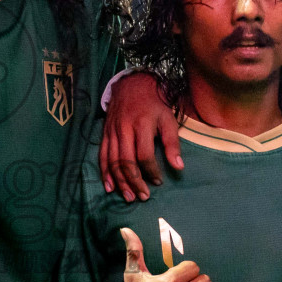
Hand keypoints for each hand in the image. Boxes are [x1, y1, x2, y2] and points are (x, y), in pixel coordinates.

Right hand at [101, 73, 180, 202]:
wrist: (131, 84)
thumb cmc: (154, 103)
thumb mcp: (168, 118)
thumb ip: (172, 143)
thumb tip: (178, 167)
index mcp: (142, 124)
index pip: (144, 154)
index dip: (151, 171)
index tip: (158, 181)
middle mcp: (124, 129)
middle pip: (126, 161)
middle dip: (134, 182)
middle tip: (142, 197)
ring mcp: (112, 132)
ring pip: (113, 161)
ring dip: (120, 182)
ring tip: (128, 197)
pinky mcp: (104, 134)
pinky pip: (102, 156)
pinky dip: (105, 173)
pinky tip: (109, 187)